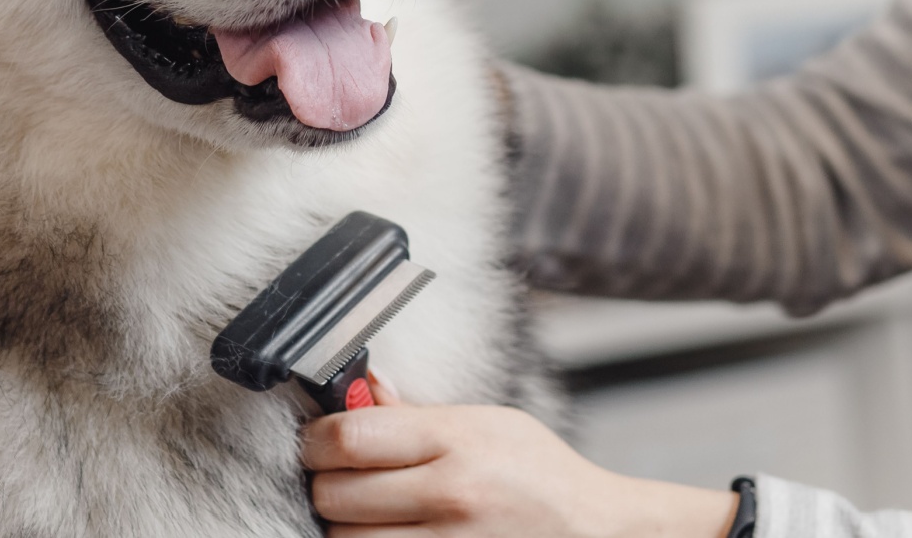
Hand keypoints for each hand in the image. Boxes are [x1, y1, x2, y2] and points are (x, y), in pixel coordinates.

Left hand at [301, 396, 734, 537]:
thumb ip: (415, 414)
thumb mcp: (485, 423)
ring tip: (367, 510)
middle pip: (334, 495)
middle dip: (327, 484)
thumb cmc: (541, 474)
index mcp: (453, 442)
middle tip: (342, 477)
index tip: (318, 441)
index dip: (315, 440)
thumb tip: (362, 388)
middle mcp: (449, 495)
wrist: (596, 532)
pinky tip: (387, 531)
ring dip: (345, 526)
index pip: (346, 438)